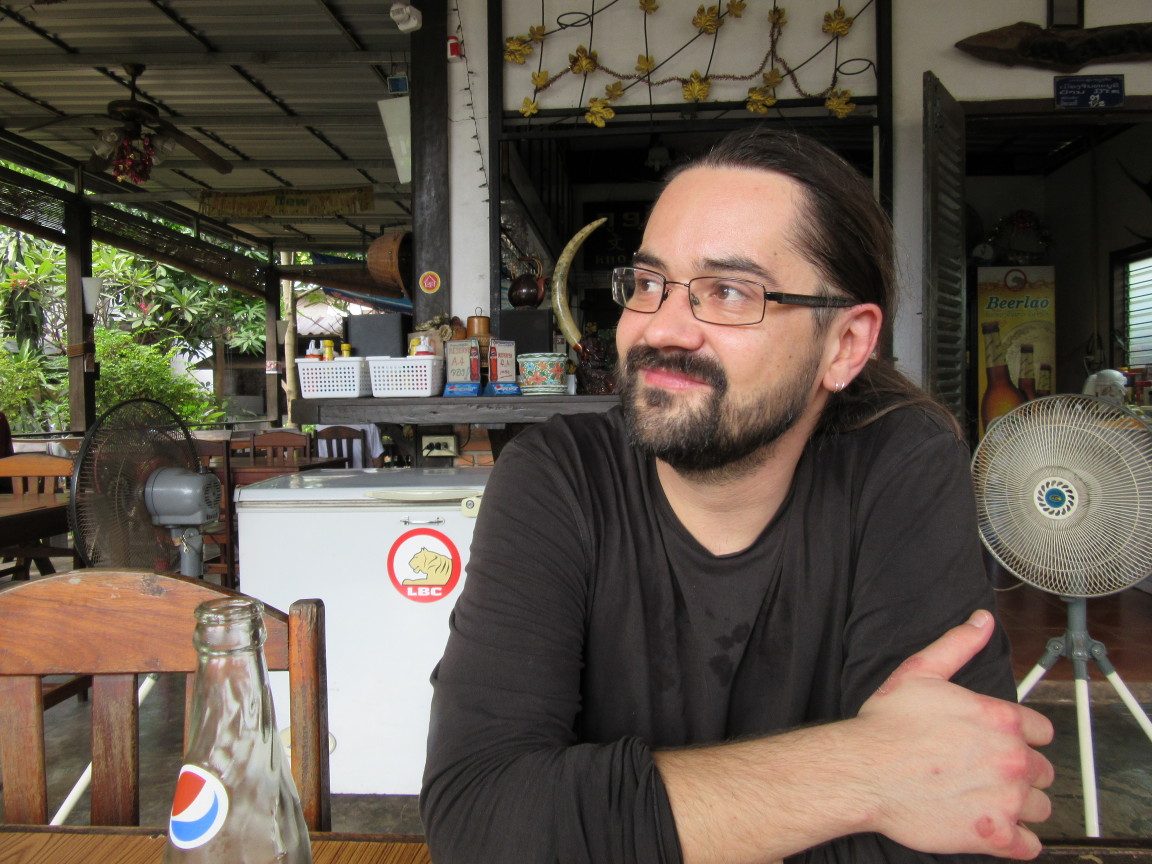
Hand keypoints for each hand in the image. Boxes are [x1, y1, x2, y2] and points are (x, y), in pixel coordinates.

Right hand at [854, 610, 1054, 858]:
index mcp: (1001, 719)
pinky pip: (1029, 846)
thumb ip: (958, 645)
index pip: (1041, 731)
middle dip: (1020, 771)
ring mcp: (1006, 800)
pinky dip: (1019, 841)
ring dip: (1021, 806)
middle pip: (1043, 770)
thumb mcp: (920, 672)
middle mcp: (1012, 759)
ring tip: (991, 801)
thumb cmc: (886, 726)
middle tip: (989, 772)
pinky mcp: (994, 835)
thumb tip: (982, 621)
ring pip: (1040, 808)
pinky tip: (998, 830)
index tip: (1002, 743)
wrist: (863, 772)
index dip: (1021, 736)